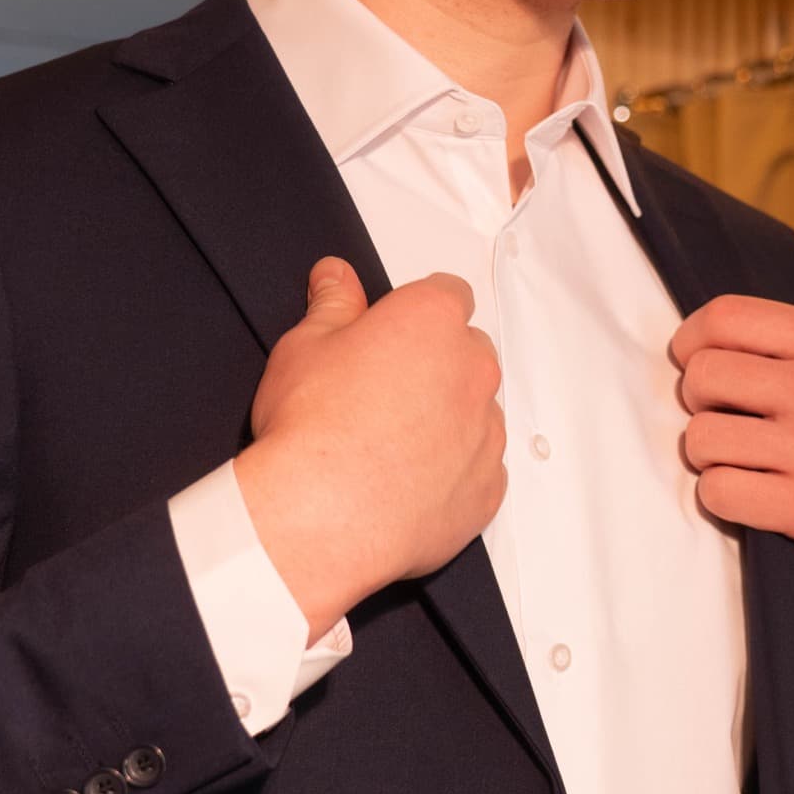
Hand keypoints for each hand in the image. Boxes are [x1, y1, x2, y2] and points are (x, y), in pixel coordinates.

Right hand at [233, 259, 507, 641]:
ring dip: (447, 419)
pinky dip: (453, 472)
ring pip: (477, 412)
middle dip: (435, 364)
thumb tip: (335, 278)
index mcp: (432, 320)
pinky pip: (480, 469)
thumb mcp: (305, 346)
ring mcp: (486, 430)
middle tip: (382, 391)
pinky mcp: (488, 486)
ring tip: (389, 444)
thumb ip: (332, 304)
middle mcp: (472, 369)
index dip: (416, 313)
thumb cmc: (312, 428)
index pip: (447, 293)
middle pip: (467, 351)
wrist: (319, 516)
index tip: (392, 333)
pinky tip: (406, 482)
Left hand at [668, 294, 793, 643]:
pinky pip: (718, 493)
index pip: (723, 317)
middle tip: (724, 419)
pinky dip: (723, 498)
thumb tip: (714, 341)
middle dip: (699, 402)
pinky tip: (750, 496)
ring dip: (709, 456)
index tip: (696, 364)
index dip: (692, 342)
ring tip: (742, 462)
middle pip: (701, 376)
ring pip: (701, 439)